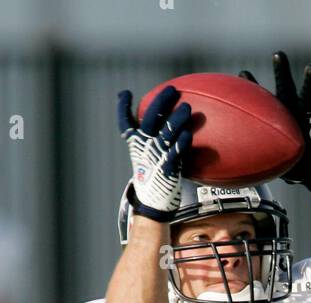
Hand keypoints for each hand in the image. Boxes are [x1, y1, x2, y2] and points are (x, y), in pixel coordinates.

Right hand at [117, 86, 192, 222]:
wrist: (153, 202)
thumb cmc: (153, 173)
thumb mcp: (147, 153)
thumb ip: (153, 134)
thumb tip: (162, 118)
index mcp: (137, 142)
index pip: (125, 123)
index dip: (123, 108)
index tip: (125, 94)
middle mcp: (145, 147)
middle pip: (151, 120)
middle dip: (161, 103)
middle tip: (172, 90)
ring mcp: (157, 158)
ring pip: (166, 134)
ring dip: (176, 120)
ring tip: (186, 107)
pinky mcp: (168, 170)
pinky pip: (175, 154)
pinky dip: (181, 144)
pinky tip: (187, 134)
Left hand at [239, 52, 310, 191]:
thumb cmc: (288, 160)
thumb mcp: (268, 157)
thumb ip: (250, 154)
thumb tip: (221, 163)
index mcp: (279, 114)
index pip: (263, 97)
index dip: (252, 86)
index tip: (242, 74)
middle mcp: (294, 109)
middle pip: (286, 87)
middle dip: (282, 71)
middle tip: (278, 54)